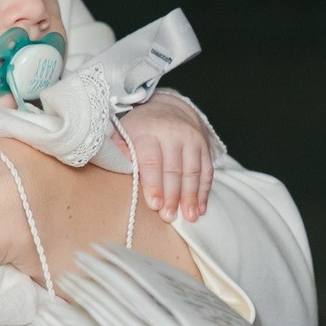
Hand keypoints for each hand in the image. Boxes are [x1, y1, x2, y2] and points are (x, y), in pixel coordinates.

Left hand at [116, 94, 213, 223]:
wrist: (167, 108)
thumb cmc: (140, 129)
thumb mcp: (122, 133)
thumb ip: (119, 151)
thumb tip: (119, 168)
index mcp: (148, 132)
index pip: (152, 161)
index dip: (154, 184)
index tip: (155, 204)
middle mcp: (172, 134)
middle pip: (174, 169)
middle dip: (173, 195)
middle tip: (169, 216)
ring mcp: (191, 139)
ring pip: (193, 171)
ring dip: (191, 196)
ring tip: (189, 217)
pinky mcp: (204, 146)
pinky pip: (206, 171)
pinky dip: (204, 191)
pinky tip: (200, 207)